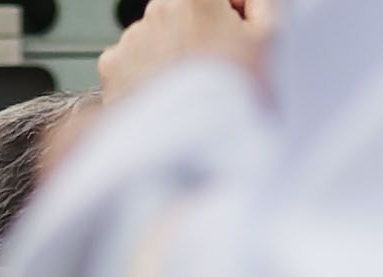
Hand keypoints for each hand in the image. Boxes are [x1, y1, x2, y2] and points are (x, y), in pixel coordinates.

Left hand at [95, 0, 270, 105]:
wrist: (194, 156)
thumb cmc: (236, 100)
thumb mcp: (271, 42)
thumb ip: (260, 5)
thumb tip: (243, 2)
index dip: (232, 17)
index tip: (238, 40)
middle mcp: (158, 9)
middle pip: (184, 14)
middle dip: (199, 35)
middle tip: (216, 75)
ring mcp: (131, 39)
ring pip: (156, 39)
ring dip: (172, 56)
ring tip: (192, 94)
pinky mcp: (111, 69)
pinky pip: (131, 64)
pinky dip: (146, 78)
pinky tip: (167, 101)